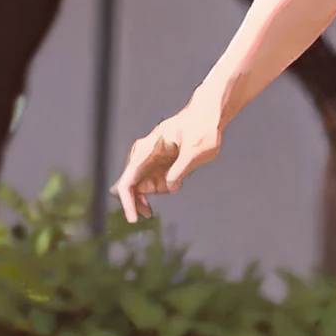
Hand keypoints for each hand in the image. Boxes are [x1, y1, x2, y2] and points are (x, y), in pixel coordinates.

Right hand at [111, 106, 219, 222]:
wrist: (208, 116)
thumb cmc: (202, 128)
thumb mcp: (195, 151)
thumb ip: (180, 170)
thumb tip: (168, 186)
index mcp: (147, 149)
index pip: (128, 180)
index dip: (127, 202)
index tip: (133, 219)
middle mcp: (144, 154)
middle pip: (130, 185)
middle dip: (138, 201)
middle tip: (148, 214)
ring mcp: (151, 159)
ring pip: (141, 185)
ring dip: (153, 193)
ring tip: (176, 182)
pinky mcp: (160, 162)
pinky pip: (153, 181)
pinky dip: (162, 187)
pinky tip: (178, 180)